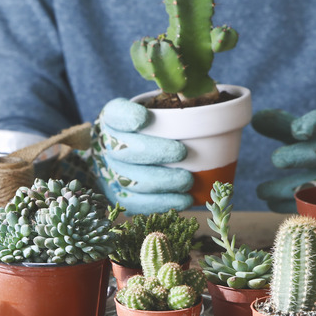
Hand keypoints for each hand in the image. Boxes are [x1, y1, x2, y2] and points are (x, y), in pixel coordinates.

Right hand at [88, 98, 192, 213]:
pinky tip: (184, 200)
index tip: (145, 118)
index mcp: (113, 119)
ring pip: (132, 180)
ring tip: (188, 181)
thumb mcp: (153, 114)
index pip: (115, 114)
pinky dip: (162, 203)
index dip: (127, 117)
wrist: (121, 156)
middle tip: (183, 152)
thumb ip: (172, 112)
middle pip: (126, 150)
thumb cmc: (148, 132)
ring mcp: (109, 173)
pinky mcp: (117, 195)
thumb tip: (208, 114)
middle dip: (155, 152)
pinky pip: (136, 203)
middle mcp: (106, 145)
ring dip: (163, 182)